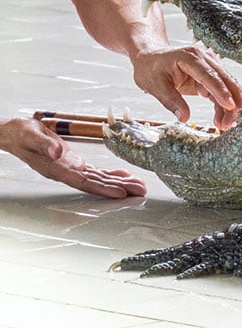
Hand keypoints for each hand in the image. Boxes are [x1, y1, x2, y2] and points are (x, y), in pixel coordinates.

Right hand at [0, 118, 146, 197]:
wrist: (15, 133)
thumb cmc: (22, 134)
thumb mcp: (31, 134)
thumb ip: (44, 144)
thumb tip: (58, 151)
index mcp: (58, 169)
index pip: (85, 182)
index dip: (104, 188)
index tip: (121, 193)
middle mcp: (67, 173)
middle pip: (97, 184)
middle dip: (120, 188)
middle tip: (140, 190)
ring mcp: (72, 169)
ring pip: (100, 179)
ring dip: (119, 182)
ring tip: (138, 185)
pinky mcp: (75, 164)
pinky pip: (96, 172)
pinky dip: (111, 173)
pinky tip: (124, 175)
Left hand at [130, 45, 241, 129]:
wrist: (150, 57)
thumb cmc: (150, 68)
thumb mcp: (155, 86)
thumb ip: (171, 101)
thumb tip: (184, 118)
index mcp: (190, 57)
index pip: (210, 75)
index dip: (221, 91)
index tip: (230, 106)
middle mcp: (204, 58)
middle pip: (225, 80)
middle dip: (231, 102)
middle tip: (229, 123)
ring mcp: (208, 66)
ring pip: (227, 86)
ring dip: (229, 106)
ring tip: (224, 125)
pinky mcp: (209, 76)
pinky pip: (220, 92)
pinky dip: (223, 105)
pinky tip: (220, 119)